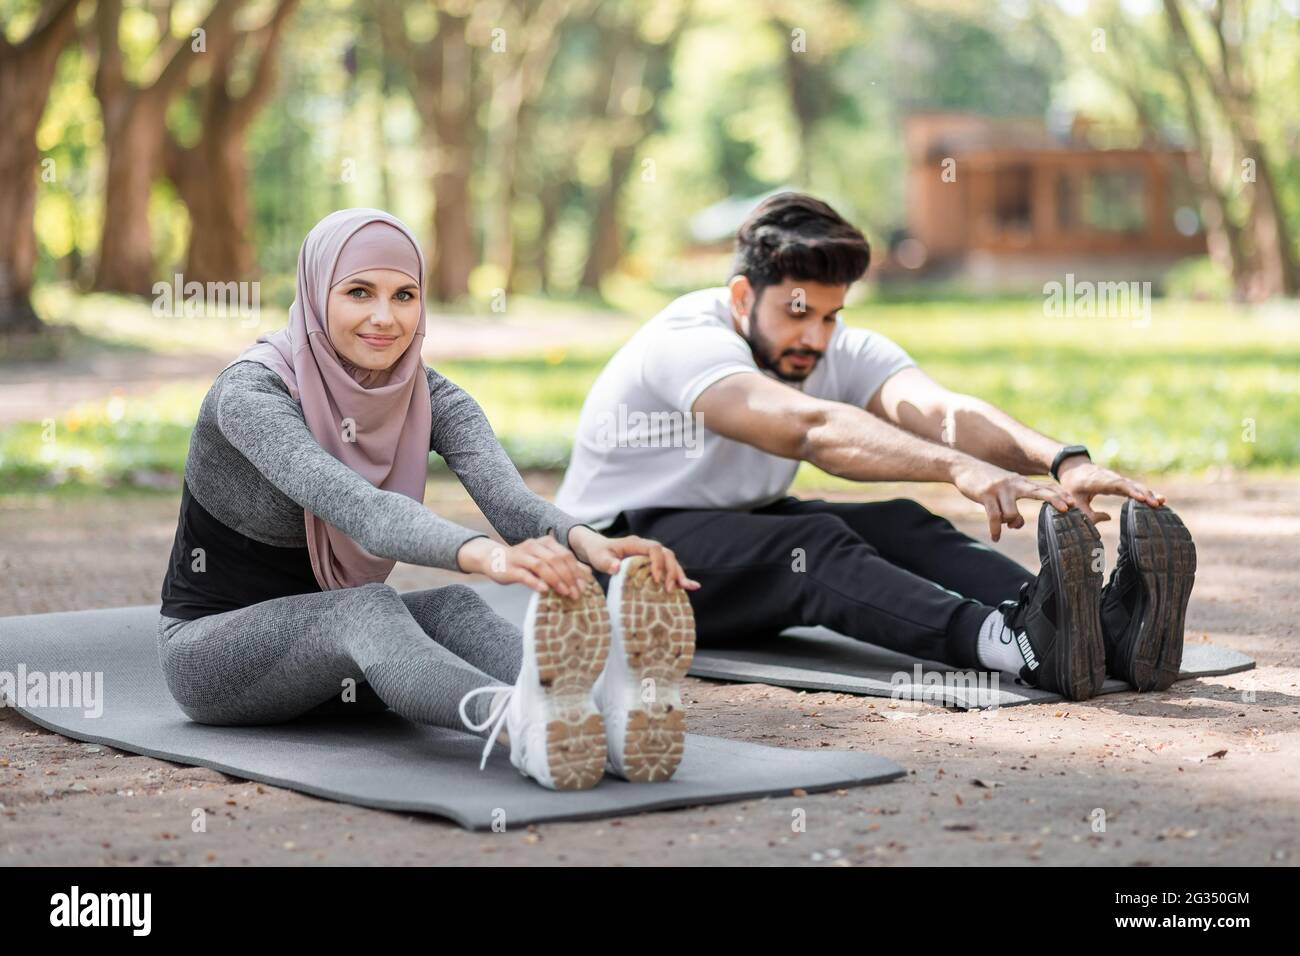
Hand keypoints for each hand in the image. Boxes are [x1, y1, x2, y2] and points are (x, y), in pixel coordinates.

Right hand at [456, 535, 593, 596]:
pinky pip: (525, 575)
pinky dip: (536, 582)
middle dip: (569, 577)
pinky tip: (544, 590)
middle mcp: (534, 546)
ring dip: (556, 580)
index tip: (584, 588)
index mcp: (546, 542)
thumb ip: (564, 565)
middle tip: (576, 593)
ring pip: (542, 566)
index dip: (577, 571)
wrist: (494, 560)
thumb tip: (588, 573)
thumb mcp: (545, 561)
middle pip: (556, 560)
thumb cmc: (524, 563)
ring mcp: (521, 556)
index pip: (566, 555)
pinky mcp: (511, 568)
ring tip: (565, 593)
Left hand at [568, 526, 699, 592]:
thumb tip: (616, 568)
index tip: (656, 579)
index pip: (654, 548)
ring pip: (671, 561)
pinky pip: (669, 568)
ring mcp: (651, 555)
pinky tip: (690, 587)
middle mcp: (646, 547)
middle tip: (669, 589)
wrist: (597, 549)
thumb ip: (606, 562)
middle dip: (671, 571)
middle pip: (667, 554)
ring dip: (679, 574)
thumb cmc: (598, 552)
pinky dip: (679, 577)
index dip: (658, 562)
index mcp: (635, 543)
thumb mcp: (598, 557)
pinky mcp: (653, 564)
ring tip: (685, 589)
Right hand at [949, 458, 1076, 541]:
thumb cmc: (987, 482)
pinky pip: (995, 517)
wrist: (965, 468)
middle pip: (1039, 491)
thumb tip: (1018, 524)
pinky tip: (995, 537)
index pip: (1045, 486)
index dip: (1059, 494)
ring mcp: (1000, 489)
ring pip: (1013, 513)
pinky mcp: (986, 495)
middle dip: (1053, 500)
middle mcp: (1014, 483)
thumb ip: (1014, 505)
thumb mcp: (1005, 489)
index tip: (1073, 503)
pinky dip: (996, 530)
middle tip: (1066, 510)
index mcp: (1021, 482)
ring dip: (1009, 523)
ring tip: (1001, 527)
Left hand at [1055, 457, 1164, 523]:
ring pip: (1135, 485)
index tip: (1140, 498)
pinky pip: (1135, 488)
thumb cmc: (1073, 486)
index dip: (1129, 491)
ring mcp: (1118, 480)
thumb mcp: (1075, 500)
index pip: (1116, 485)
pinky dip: (1146, 493)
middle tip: (1157, 504)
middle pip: (1130, 485)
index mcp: (1098, 481)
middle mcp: (1111, 479)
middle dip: (1144, 494)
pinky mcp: (1122, 484)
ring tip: (1162, 502)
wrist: (1075, 469)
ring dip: (1148, 493)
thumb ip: (1086, 513)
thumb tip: (1107, 518)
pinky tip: (1158, 501)